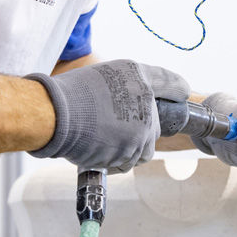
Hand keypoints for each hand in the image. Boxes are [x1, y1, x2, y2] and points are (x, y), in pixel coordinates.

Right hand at [25, 60, 189, 172]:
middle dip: (140, 131)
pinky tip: (96, 149)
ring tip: (101, 140)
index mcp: (138, 75)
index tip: (181, 92)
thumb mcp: (101, 77)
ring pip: (143, 149)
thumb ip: (125, 89)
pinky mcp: (131, 150)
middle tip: (112, 128)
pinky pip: (127, 162)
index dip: (177, 88)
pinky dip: (114, 160)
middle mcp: (146, 100)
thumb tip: (136, 106)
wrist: (55, 114)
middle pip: (155, 125)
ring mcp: (141, 127)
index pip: (170, 81)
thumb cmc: (69, 94)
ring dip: (127, 149)